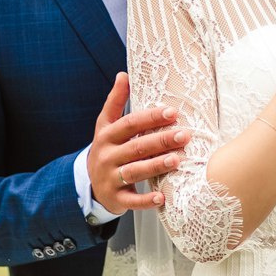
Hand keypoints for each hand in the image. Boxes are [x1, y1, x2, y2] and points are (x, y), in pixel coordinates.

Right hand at [89, 72, 185, 214]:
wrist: (90, 184)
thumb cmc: (106, 150)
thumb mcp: (105, 125)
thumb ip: (115, 101)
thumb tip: (123, 74)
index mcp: (107, 136)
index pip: (129, 124)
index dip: (150, 117)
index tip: (172, 112)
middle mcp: (107, 156)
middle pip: (136, 147)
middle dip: (161, 140)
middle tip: (185, 135)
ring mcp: (110, 178)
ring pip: (135, 171)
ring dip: (156, 166)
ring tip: (177, 160)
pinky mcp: (116, 198)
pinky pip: (131, 200)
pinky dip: (146, 200)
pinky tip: (162, 197)